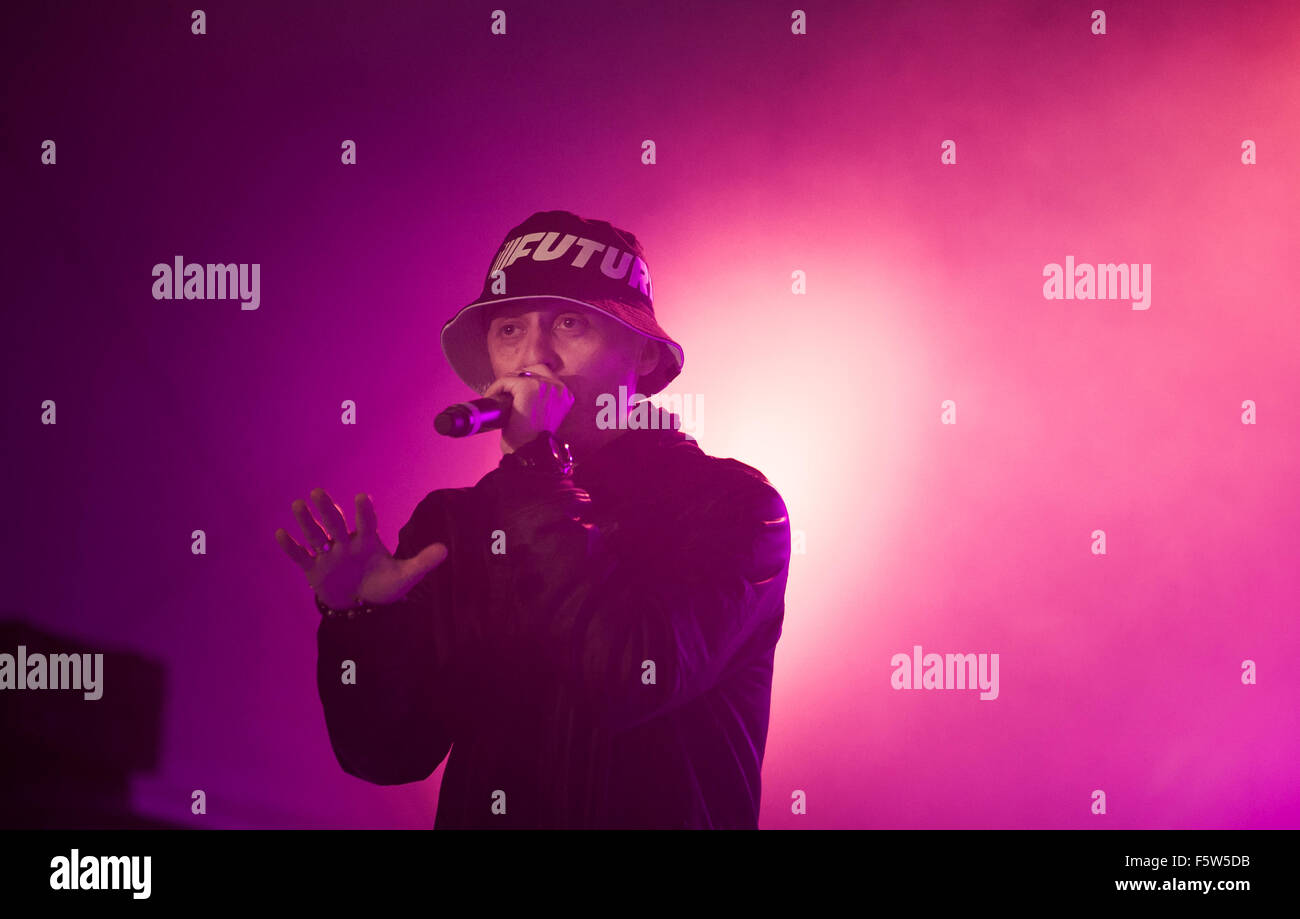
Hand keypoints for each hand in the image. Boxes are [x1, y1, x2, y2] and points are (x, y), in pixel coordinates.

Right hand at [275, 488, 448, 609]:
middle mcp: (346, 544)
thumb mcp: (405, 577)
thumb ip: (422, 563)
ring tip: (298, 506)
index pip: (366, 523)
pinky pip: (300, 556)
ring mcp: (328, 556)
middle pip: (336, 523)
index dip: (364, 512)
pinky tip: (280, 533)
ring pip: (316, 536)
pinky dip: (290, 547)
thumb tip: (445, 550)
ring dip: (307, 522)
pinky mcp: (314, 570)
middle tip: (318, 492)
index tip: (362, 497)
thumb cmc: (383, 587)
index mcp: (367, 542)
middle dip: (328, 509)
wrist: (362, 607)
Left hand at [483, 364, 574, 451]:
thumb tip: (519, 390)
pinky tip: (492, 399)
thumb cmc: (533, 441)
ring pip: (518, 374)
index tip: (512, 394)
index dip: (525, 381)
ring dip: (504, 385)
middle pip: (533, 370)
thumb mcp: (542, 417)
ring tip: (496, 398)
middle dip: (515, 379)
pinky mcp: (529, 389)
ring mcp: (545, 386)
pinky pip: (506, 380)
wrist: (530, 455)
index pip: (544, 375)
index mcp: (566, 395)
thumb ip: (540, 400)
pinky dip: (496, 388)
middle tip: (503, 394)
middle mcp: (559, 388)